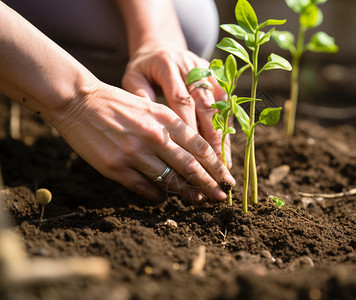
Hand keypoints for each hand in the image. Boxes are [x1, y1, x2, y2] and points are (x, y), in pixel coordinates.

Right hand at [56, 82, 234, 203]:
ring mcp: (134, 153)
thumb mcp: (151, 106)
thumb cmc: (118, 104)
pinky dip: (158, 196)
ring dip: (186, 193)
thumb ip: (172, 128)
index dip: (216, 165)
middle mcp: (153, 136)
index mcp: (165, 118)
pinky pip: (144, 188)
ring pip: (169, 180)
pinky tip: (164, 199)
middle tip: (220, 197)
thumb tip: (193, 155)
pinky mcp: (116, 167)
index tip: (226, 178)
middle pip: (190, 166)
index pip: (199, 146)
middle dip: (209, 184)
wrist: (78, 101)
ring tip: (197, 200)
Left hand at [121, 46, 231, 167]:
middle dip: (211, 134)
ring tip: (223, 159)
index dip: (188, 125)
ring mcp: (207, 70)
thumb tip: (148, 125)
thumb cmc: (144, 69)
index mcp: (168, 65)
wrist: (160, 47)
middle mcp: (191, 66)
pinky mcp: (217, 76)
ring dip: (222, 133)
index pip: (181, 98)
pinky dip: (226, 125)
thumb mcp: (133, 77)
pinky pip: (225, 103)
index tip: (191, 152)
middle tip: (214, 161)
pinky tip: (226, 147)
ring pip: (220, 105)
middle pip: (205, 103)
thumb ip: (139, 96)